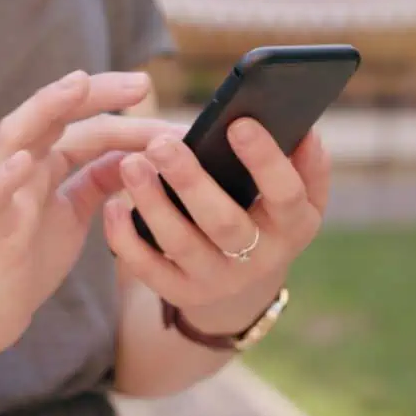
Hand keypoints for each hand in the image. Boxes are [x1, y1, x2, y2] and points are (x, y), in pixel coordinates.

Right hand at [0, 71, 180, 357]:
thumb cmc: (29, 255)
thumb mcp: (77, 211)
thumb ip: (101, 179)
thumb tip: (139, 152)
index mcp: (47, 161)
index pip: (89, 124)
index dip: (128, 117)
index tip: (171, 115)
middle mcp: (23, 164)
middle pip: (57, 112)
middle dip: (97, 93)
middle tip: (141, 83)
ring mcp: (3, 189)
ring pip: (17, 134)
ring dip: (46, 107)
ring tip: (77, 85)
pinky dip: (6, 175)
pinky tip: (25, 160)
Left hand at [104, 118, 329, 330]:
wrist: (246, 273)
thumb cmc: (269, 210)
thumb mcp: (296, 191)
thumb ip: (304, 160)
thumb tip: (303, 129)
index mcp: (294, 225)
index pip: (286, 194)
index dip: (265, 160)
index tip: (238, 123)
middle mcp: (260, 258)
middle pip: (225, 223)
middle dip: (191, 182)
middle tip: (161, 143)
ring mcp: (219, 280)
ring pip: (181, 244)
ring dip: (153, 203)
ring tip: (131, 164)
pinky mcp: (182, 293)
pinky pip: (149, 269)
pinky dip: (126, 238)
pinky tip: (111, 205)